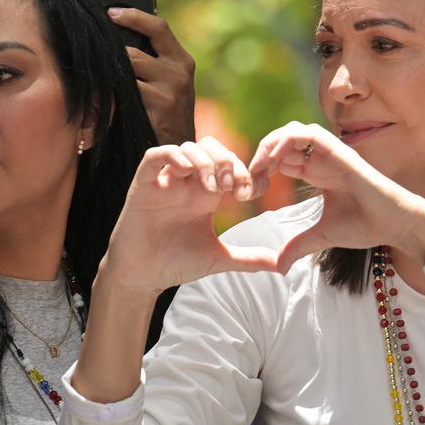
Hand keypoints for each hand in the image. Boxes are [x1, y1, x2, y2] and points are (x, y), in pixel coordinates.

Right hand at [99, 137, 279, 296]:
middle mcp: (187, 182)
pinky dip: (173, 157)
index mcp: (206, 193)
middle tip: (233, 188)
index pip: (229, 163)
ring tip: (214, 188)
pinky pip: (155, 155)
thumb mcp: (219, 258)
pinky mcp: (144, 184)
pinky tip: (186, 173)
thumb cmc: (176, 263)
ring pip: (188, 147)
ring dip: (205, 162)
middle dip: (227, 161)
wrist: (142, 277)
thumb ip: (249, 258)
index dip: (245, 171)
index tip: (250, 194)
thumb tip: (281, 266)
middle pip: (211, 147)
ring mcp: (166, 181)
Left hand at [108, 8, 195, 144]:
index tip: (111, 12)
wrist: (180, 148)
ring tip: (100, 81)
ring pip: (126, 73)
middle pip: (134, 52)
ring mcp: (168, 93)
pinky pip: (123, 95)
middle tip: (94, 53)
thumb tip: (118, 33)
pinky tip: (105, 99)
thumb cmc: (166, 111)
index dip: (133, 16)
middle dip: (112, 55)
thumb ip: (154, 59)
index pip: (158, 27)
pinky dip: (111, 95)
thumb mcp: (169, 81)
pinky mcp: (156, 110)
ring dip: (110, 77)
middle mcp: (179, 73)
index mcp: (182, 60)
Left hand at [248, 122, 424, 270]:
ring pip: (291, 131)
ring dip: (270, 144)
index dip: (261, 171)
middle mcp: (321, 159)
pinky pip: (306, 134)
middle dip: (260, 156)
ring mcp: (329, 152)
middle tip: (250, 180)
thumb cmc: (366, 226)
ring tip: (259, 167)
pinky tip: (273, 161)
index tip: (250, 192)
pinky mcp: (338, 150)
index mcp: (316, 172)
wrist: (395, 224)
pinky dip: (285, 141)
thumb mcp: (321, 236)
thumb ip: (298, 246)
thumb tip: (279, 267)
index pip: (281, 159)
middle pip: (281, 142)